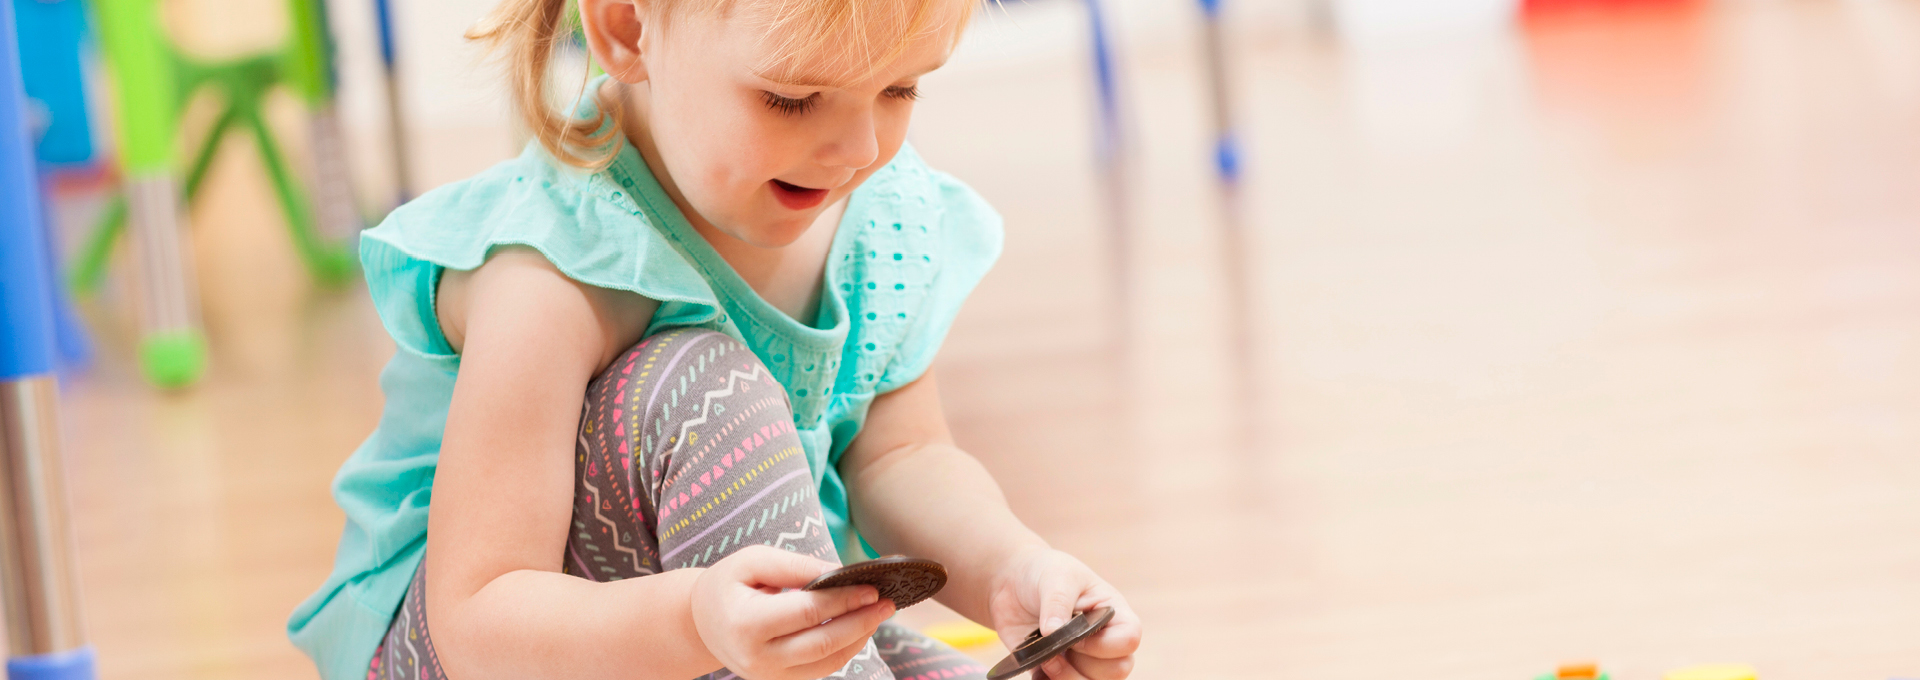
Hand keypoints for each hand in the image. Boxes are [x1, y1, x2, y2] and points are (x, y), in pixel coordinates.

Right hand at [691, 546, 896, 679]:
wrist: (701, 623)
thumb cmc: (728, 584)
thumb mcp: (753, 561)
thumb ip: (795, 566)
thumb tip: (840, 571)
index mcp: (746, 623)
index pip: (806, 613)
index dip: (843, 600)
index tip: (872, 587)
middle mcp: (757, 657)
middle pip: (822, 643)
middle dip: (860, 622)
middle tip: (888, 602)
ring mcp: (769, 675)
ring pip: (826, 663)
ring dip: (859, 638)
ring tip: (879, 613)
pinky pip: (821, 669)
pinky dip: (845, 649)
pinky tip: (859, 627)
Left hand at [986, 547, 1141, 679]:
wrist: (1014, 584)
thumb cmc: (1045, 573)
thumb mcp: (1055, 577)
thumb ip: (1057, 602)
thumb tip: (1053, 632)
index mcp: (1113, 614)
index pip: (1129, 639)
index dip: (1104, 645)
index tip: (1075, 633)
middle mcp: (1104, 640)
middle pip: (1115, 671)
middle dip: (1083, 665)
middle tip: (1054, 647)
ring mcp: (1083, 659)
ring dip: (1065, 678)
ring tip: (1044, 659)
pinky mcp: (1060, 670)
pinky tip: (1036, 667)